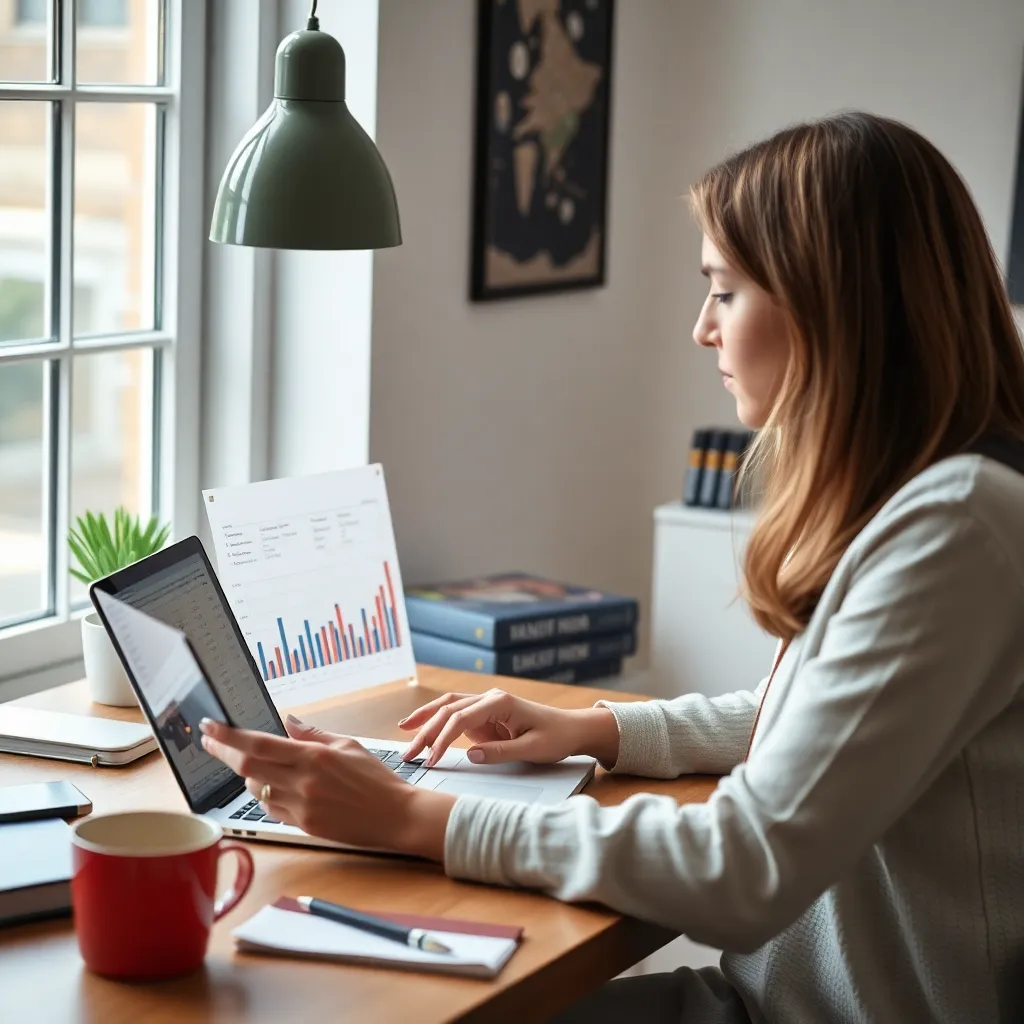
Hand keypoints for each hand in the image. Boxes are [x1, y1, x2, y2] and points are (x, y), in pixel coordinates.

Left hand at [199, 716, 454, 860]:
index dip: (228, 735)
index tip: (210, 726)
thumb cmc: (376, 779)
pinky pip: (271, 809)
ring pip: (255, 790)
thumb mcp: (348, 745)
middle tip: (209, 741)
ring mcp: (300, 807)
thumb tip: (287, 721)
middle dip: (222, 752)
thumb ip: (313, 734)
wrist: (395, 816)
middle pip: (246, 767)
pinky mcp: (303, 826)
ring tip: (258, 766)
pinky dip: (267, 796)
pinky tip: (278, 788)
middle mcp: (302, 782)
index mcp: (313, 757)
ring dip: (249, 776)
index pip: (259, 743)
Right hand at [398, 688, 619, 767]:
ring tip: (403, 731)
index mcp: (500, 702)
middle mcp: (489, 699)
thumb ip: (501, 752)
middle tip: (408, 753)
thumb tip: (470, 756)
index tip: (430, 760)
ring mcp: (486, 706)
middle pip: (449, 710)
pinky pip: (456, 717)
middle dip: (425, 730)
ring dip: (426, 720)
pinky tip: (420, 728)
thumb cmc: (556, 737)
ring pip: (448, 708)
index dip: (442, 739)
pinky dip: (437, 722)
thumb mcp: (533, 749)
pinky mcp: (485, 716)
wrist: (571, 729)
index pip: (461, 718)